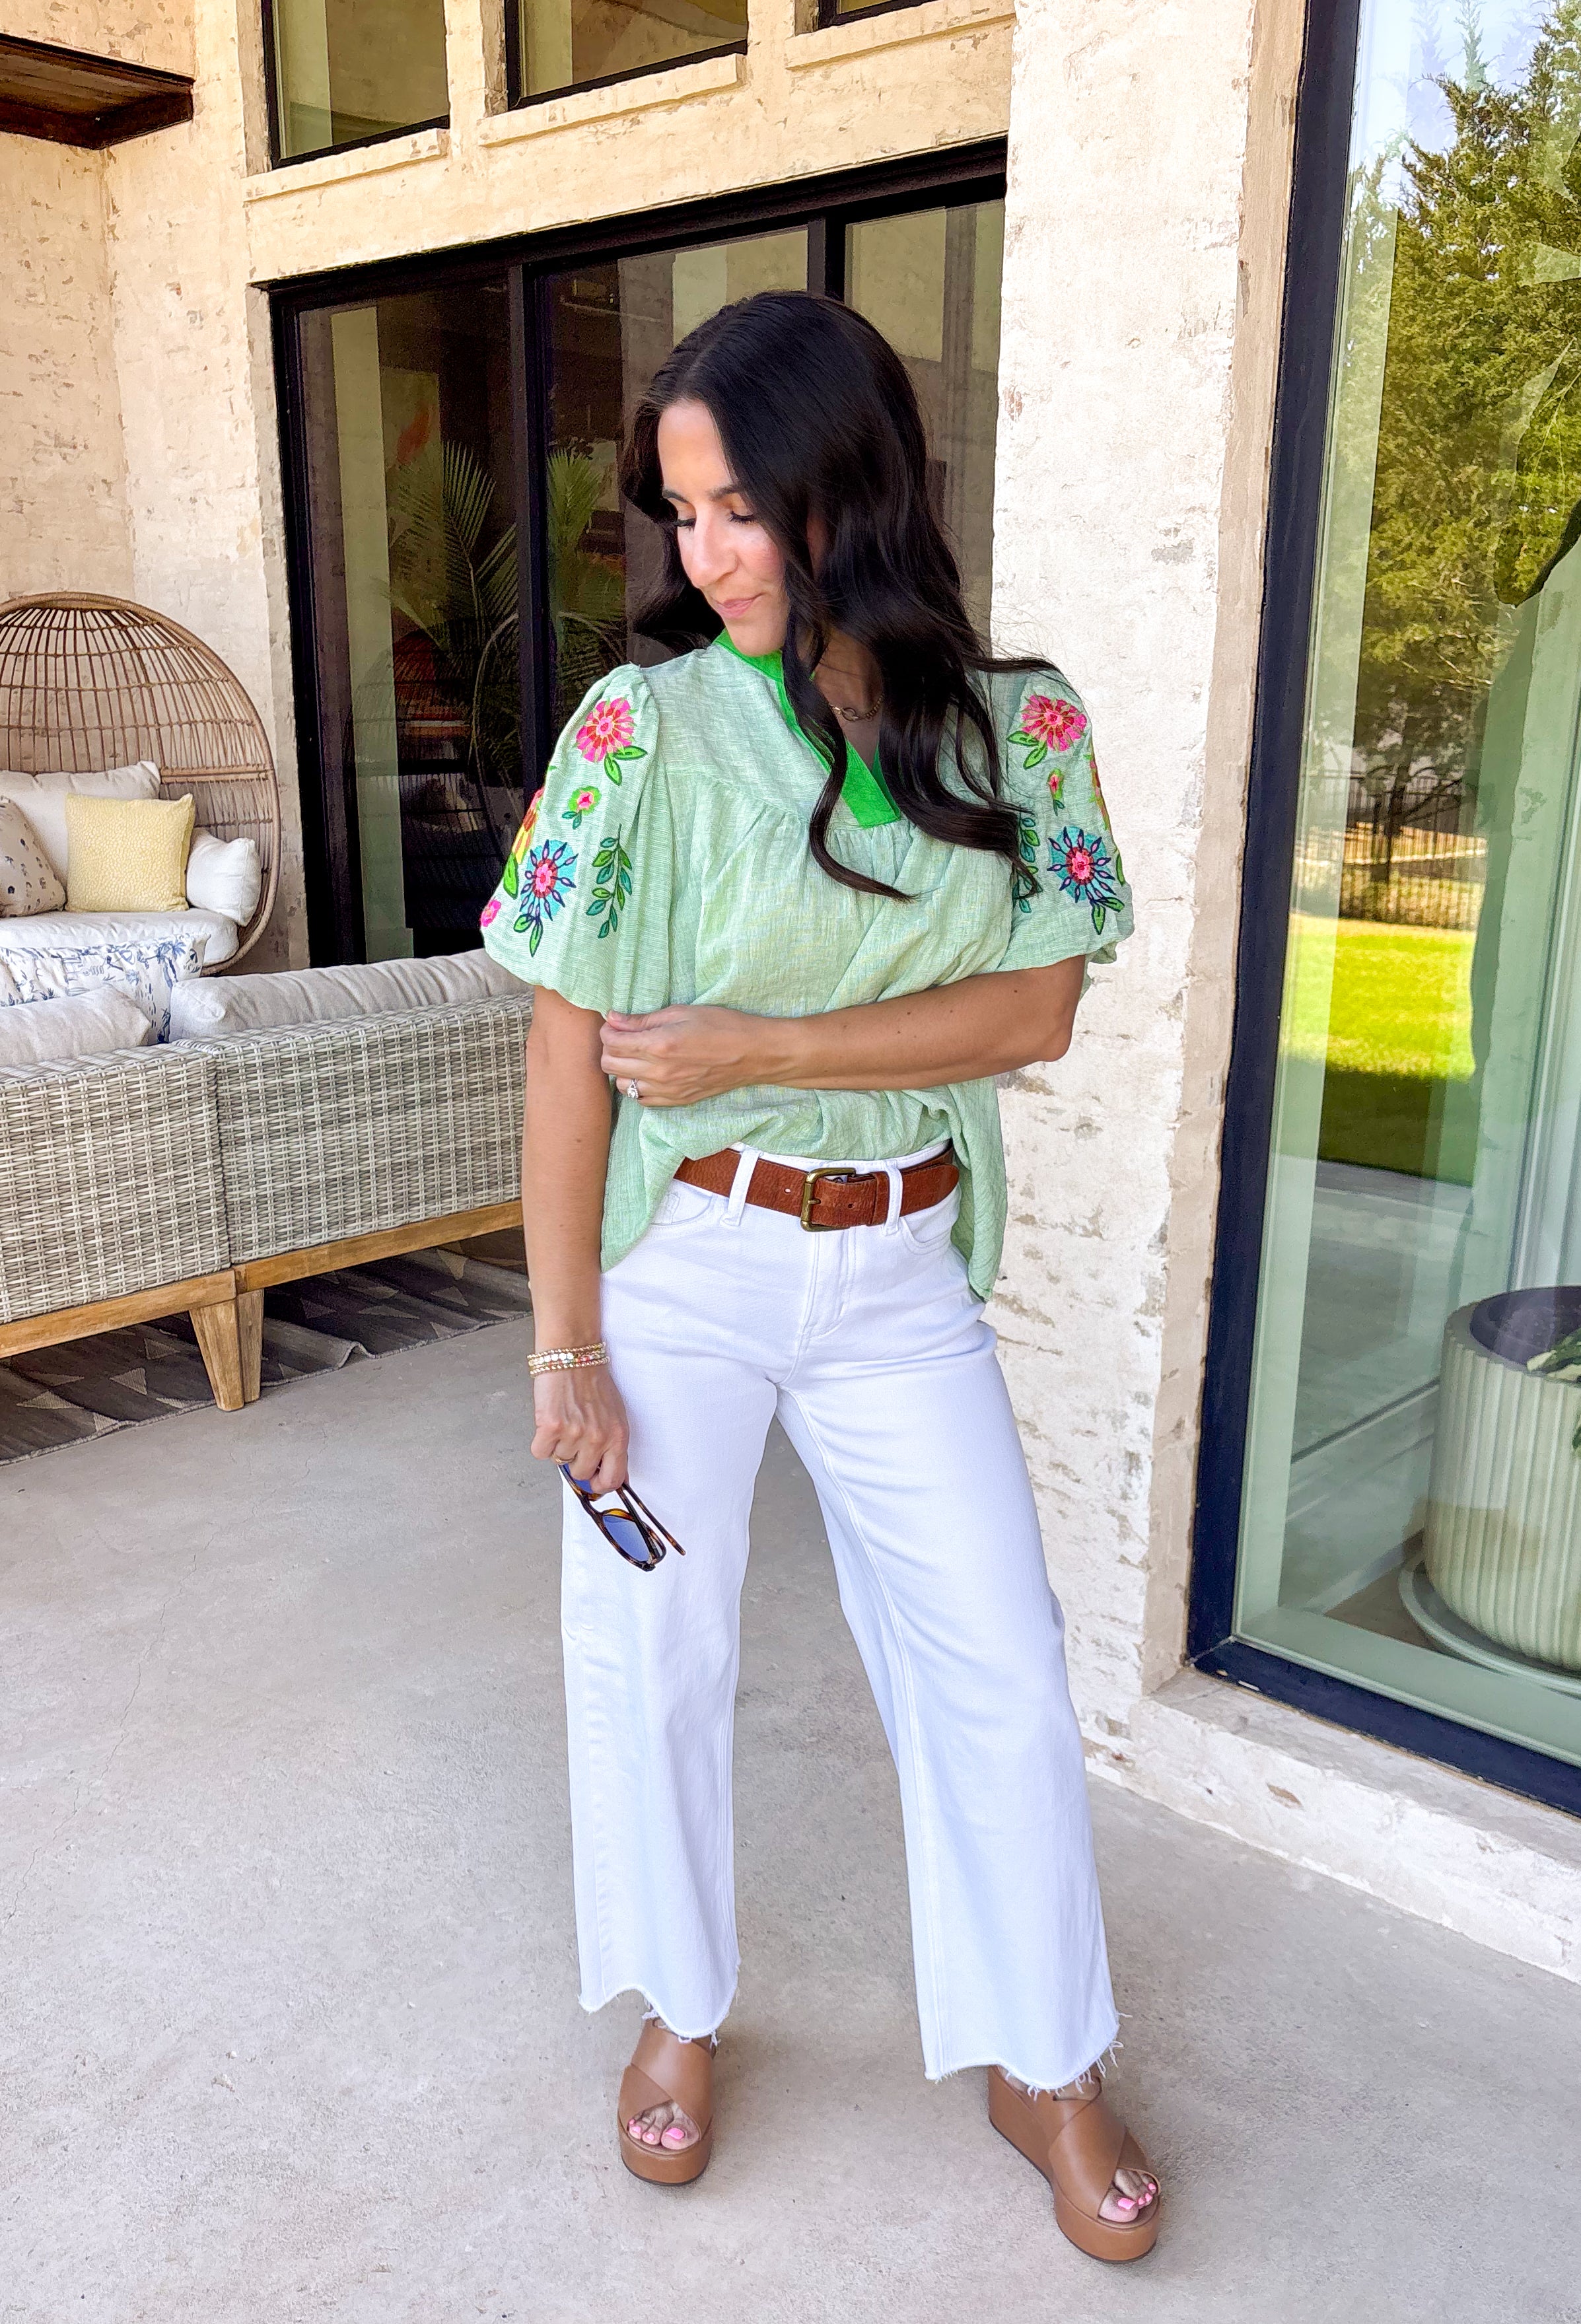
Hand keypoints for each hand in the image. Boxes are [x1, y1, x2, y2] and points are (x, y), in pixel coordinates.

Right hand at [531, 1363, 628, 1491]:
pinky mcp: (550, 1427)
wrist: (573, 1354)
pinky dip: (541, 1440)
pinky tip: (549, 1421)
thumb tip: (613, 1475)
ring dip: (558, 1445)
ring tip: (564, 1419)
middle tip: (574, 1436)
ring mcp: (574, 1434)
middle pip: (582, 1473)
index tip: (593, 1480)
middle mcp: (598, 1438)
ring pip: (559, 1461)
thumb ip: (614, 1445)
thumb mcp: (615, 1415)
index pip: (613, 1479)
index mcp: (618, 1436)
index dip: (600, 1484)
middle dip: (575, 1459)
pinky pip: (540, 1452)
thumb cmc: (594, 1381)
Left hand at [601, 1005, 784, 1106]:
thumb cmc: (720, 1025)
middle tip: (622, 1037)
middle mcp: (658, 1071)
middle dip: (610, 1049)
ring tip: (635, 1056)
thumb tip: (613, 1019)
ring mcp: (666, 1090)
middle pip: (610, 1065)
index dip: (608, 1030)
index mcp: (658, 1045)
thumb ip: (643, 1020)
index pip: (612, 1042)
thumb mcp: (681, 1012)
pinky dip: (637, 1087)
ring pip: (621, 1085)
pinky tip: (648, 1073)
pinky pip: (641, 1100)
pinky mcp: (676, 1101)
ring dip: (622, 1069)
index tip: (615, 1024)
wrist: (752, 1053)